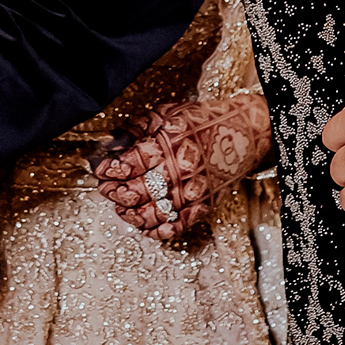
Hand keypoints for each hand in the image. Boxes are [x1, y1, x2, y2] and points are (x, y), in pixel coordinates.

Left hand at [95, 89, 271, 245]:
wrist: (243, 134)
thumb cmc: (204, 122)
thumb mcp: (168, 113)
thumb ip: (137, 128)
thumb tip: (110, 144)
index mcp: (170, 143)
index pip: (130, 163)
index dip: (110, 170)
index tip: (101, 169)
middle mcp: (181, 169)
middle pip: (137, 191)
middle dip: (115, 192)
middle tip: (107, 189)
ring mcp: (192, 191)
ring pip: (152, 214)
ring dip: (130, 214)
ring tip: (122, 207)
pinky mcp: (202, 206)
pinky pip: (176, 227)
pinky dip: (157, 231)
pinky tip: (144, 225)